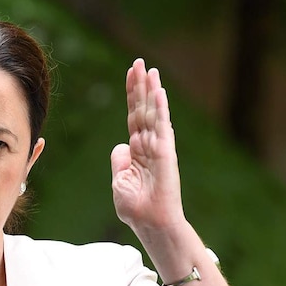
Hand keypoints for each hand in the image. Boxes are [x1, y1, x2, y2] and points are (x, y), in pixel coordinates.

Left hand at [110, 58, 185, 235]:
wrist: (150, 223)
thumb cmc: (136, 208)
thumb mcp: (119, 181)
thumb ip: (119, 161)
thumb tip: (120, 145)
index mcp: (137, 151)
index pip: (134, 116)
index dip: (132, 95)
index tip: (130, 74)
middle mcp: (149, 145)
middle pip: (143, 109)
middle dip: (140, 85)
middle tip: (139, 62)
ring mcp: (159, 147)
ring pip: (154, 113)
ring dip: (151, 91)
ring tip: (149, 69)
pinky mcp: (165, 153)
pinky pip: (162, 127)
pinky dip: (161, 109)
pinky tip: (159, 92)